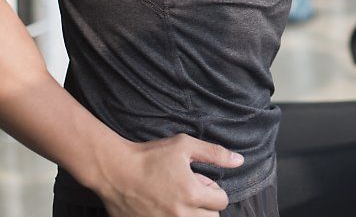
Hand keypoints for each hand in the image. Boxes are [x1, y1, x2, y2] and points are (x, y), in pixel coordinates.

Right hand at [97, 134, 242, 216]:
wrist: (115, 171)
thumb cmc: (150, 156)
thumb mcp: (184, 146)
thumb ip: (214, 154)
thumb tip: (240, 160)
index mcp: (192, 194)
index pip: (222, 201)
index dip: (215, 190)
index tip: (203, 183)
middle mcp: (180, 215)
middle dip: (207, 206)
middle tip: (193, 194)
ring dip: (194, 214)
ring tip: (181, 202)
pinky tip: (166, 208)